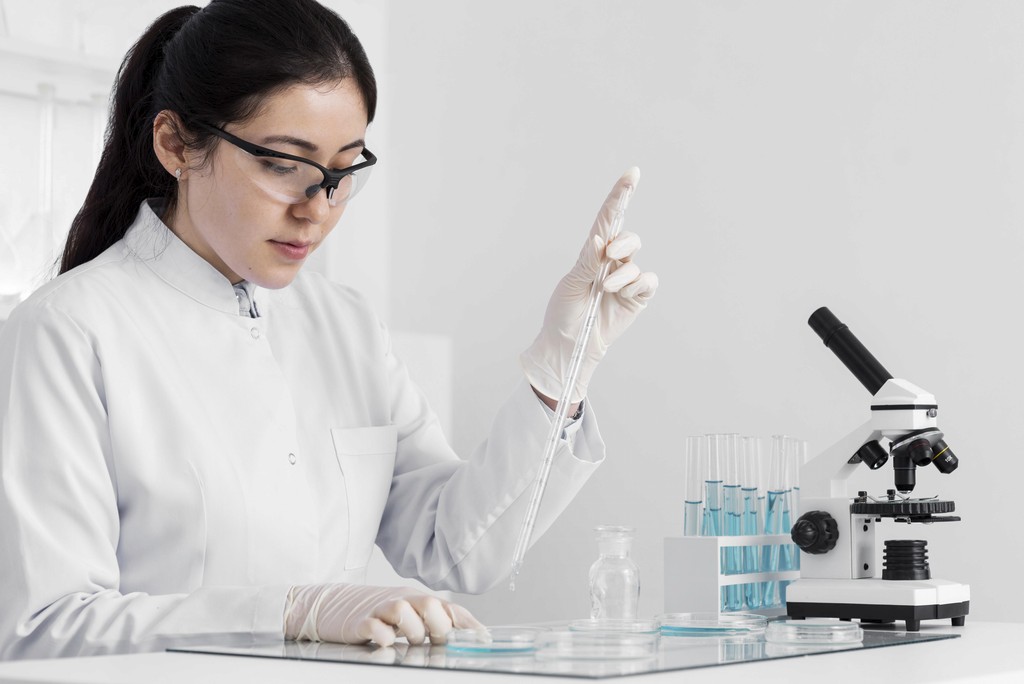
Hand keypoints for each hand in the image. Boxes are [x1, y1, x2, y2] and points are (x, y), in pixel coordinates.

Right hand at [284, 584, 483, 645]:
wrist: (331, 603)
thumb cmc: (376, 612)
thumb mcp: (409, 614)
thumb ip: (435, 621)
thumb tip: (468, 635)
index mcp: (417, 599)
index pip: (450, 608)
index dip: (468, 624)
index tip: (484, 640)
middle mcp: (402, 600)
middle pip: (430, 604)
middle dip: (439, 627)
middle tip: (435, 641)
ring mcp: (380, 610)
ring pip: (403, 610)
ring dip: (412, 631)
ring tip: (408, 641)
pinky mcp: (359, 622)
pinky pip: (373, 626)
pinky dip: (382, 634)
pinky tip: (386, 641)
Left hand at [520, 167, 657, 402]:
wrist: (571, 346)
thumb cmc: (564, 314)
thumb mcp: (571, 283)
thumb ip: (588, 260)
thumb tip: (600, 237)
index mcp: (591, 253)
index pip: (608, 218)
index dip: (620, 195)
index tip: (632, 173)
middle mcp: (611, 262)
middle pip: (628, 236)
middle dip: (622, 242)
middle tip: (608, 256)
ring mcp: (626, 279)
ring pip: (635, 260)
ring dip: (621, 274)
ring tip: (606, 289)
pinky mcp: (638, 296)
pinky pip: (648, 280)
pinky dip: (636, 284)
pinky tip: (622, 294)